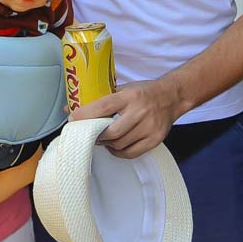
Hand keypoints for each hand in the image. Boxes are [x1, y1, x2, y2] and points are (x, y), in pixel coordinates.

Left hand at [68, 78, 182, 158]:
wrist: (172, 96)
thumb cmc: (144, 92)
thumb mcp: (124, 88)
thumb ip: (101, 99)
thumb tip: (70, 109)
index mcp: (130, 96)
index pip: (103, 107)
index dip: (85, 115)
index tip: (73, 120)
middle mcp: (140, 111)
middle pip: (111, 132)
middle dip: (96, 135)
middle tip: (88, 134)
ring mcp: (149, 127)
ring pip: (119, 145)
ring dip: (106, 144)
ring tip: (103, 138)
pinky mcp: (155, 139)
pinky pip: (131, 153)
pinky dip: (118, 152)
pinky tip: (115, 146)